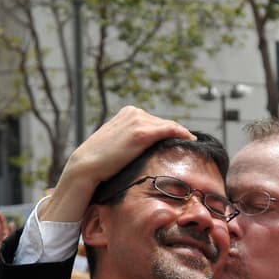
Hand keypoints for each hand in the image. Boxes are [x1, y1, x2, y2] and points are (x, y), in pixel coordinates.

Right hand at [39, 106, 192, 222]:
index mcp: (127, 113)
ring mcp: (138, 121)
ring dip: (180, 135)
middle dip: (175, 134)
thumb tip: (147, 150)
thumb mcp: (117, 144)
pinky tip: (191, 140)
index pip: (155, 121)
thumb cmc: (100, 162)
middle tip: (188, 144)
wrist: (86, 166)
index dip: (168, 132)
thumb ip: (130, 140)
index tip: (179, 141)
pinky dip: (182, 133)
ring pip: (168, 126)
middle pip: (163, 123)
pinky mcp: (142, 133)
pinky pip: (170, 129)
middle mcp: (134, 112)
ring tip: (191, 144)